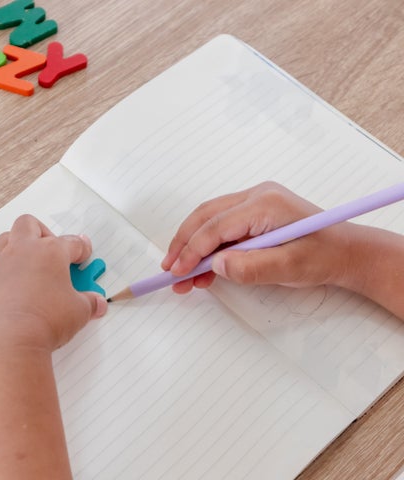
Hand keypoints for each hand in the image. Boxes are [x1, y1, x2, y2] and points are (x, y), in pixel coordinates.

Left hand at [0, 214, 107, 351]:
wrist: (11, 339)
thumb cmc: (46, 319)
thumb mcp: (79, 312)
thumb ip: (89, 303)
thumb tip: (96, 303)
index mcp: (50, 251)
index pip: (71, 243)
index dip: (81, 248)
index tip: (84, 254)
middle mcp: (24, 252)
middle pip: (29, 225)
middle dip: (44, 232)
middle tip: (55, 250)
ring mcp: (4, 266)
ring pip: (7, 239)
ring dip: (20, 244)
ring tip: (33, 262)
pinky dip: (10, 272)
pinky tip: (20, 288)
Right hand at [160, 181, 358, 292]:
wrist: (348, 252)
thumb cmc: (324, 256)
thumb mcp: (290, 267)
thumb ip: (252, 267)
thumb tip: (216, 265)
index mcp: (265, 204)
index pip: (216, 226)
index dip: (192, 250)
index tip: (176, 271)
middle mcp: (256, 196)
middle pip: (205, 217)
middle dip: (183, 244)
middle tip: (169, 270)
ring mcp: (254, 202)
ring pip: (209, 221)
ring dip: (192, 247)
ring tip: (182, 274)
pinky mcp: (253, 213)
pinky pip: (221, 227)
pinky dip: (208, 247)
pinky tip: (202, 269)